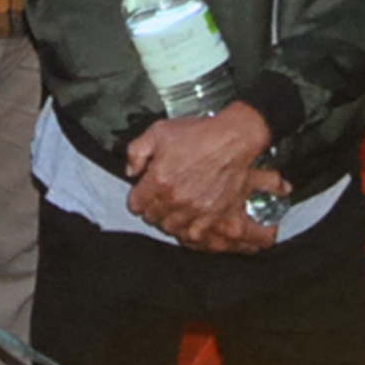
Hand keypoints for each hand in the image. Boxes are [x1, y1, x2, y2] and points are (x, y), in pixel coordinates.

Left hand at [126, 104, 274, 244]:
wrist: (233, 139)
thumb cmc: (200, 134)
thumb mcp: (158, 131)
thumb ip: (137, 151)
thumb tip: (131, 170)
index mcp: (159, 178)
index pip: (135, 204)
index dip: (138, 197)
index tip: (143, 194)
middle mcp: (175, 197)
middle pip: (152, 217)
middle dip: (152, 208)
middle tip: (159, 198)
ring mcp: (195, 208)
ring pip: (171, 227)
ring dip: (169, 219)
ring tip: (174, 208)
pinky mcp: (213, 214)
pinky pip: (194, 233)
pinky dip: (189, 228)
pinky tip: (189, 218)